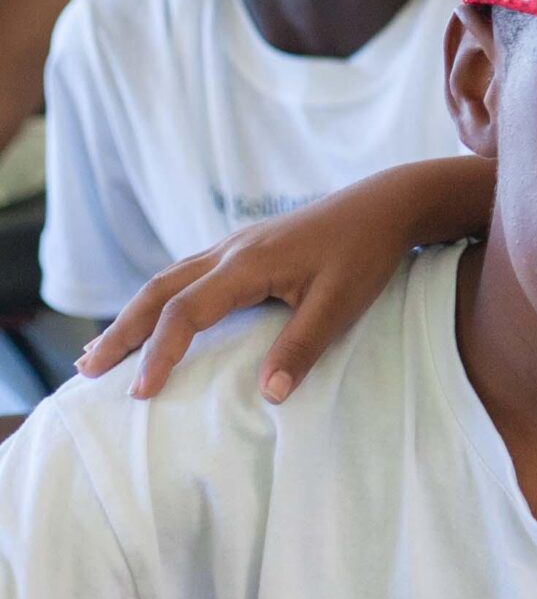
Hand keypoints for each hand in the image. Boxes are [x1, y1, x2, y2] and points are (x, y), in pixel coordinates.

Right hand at [75, 167, 448, 401]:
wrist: (387, 203)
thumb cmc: (368, 251)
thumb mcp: (342, 303)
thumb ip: (303, 346)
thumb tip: (270, 395)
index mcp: (247, 264)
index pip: (184, 313)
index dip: (159, 354)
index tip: (139, 394)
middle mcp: (230, 250)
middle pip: (158, 291)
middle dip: (121, 331)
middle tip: (86, 370)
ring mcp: (237, 244)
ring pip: (168, 278)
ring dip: (135, 313)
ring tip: (105, 348)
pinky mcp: (249, 245)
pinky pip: (189, 272)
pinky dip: (162, 298)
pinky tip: (158, 316)